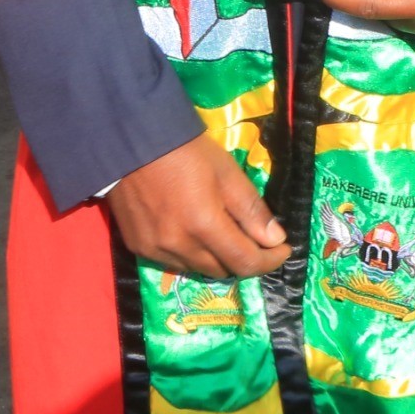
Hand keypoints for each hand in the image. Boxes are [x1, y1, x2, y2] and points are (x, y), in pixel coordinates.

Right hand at [106, 133, 286, 280]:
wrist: (132, 143)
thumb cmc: (187, 152)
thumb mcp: (228, 173)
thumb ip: (252, 210)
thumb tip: (275, 240)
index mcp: (204, 225)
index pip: (244, 262)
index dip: (269, 261)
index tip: (282, 249)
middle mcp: (178, 245)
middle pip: (222, 271)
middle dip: (243, 259)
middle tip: (254, 240)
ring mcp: (154, 249)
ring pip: (197, 269)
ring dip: (216, 260)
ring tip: (223, 237)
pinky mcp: (137, 247)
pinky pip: (172, 263)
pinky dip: (190, 255)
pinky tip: (193, 235)